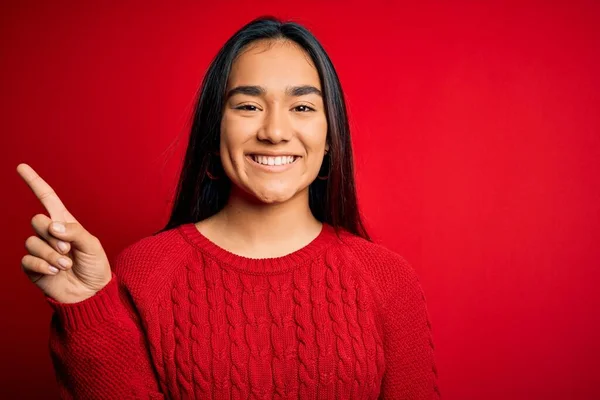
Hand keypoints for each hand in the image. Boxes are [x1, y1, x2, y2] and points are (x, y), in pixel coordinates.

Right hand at [17, 163, 111, 303]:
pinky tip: (56, 272)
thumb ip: (74, 231)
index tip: (21, 167)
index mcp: (65, 223)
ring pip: (32, 242)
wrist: (90, 294)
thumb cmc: (95, 267)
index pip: (47, 198)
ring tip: (66, 265)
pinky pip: (28, 259)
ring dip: (52, 255)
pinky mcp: (33, 267)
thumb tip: (52, 226)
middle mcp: (50, 234)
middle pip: (37, 220)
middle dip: (53, 235)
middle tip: (68, 250)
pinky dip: (44, 266)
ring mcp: (40, 250)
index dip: (34, 182)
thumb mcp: (92, 245)